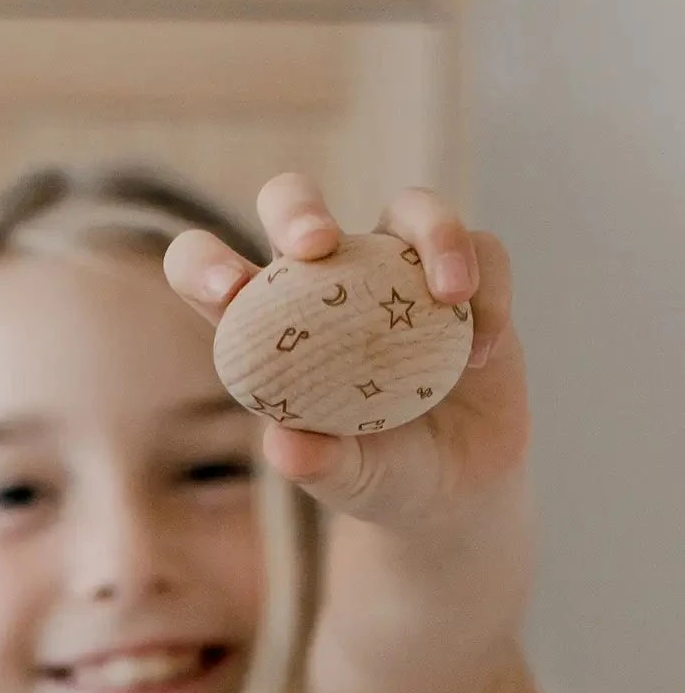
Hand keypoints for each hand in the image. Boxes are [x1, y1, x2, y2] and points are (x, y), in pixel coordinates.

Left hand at [164, 173, 530, 535]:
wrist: (456, 489)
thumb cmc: (381, 476)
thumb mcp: (348, 481)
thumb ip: (318, 465)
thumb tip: (287, 447)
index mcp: (270, 326)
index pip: (210, 273)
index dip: (202, 264)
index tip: (226, 289)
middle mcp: (329, 283)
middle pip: (293, 203)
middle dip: (297, 208)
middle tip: (316, 246)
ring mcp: (400, 270)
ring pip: (408, 207)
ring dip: (434, 233)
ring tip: (451, 296)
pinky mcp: (472, 276)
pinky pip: (483, 251)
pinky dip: (490, 291)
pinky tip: (483, 352)